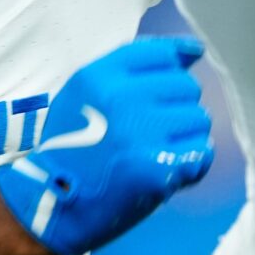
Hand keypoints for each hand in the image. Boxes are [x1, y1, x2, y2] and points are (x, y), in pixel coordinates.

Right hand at [0, 37, 213, 254]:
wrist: (51, 204)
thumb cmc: (73, 146)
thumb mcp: (84, 93)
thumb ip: (133, 67)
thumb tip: (196, 50)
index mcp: (98, 75)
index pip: (161, 54)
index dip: (168, 74)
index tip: (158, 97)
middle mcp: (120, 98)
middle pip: (186, 86)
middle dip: (176, 109)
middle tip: (150, 134)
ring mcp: (140, 134)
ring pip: (198, 119)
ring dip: (185, 138)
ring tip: (154, 153)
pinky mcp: (157, 168)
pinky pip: (203, 152)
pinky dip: (192, 164)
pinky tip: (165, 171)